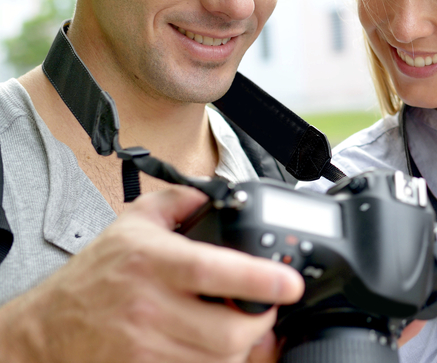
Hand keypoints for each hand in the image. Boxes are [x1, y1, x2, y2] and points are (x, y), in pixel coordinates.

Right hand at [0, 186, 304, 362]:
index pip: (216, 270)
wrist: (45, 329)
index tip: (291, 283)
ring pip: (219, 360)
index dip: (261, 279)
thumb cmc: (94, 277)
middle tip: (266, 310)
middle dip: (260, 323)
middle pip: (229, 330)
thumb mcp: (134, 224)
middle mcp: (149, 307)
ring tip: (239, 330)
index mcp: (152, 262)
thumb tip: (219, 191)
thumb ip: (181, 200)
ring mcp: (145, 347)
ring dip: (240, 348)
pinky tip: (215, 350)